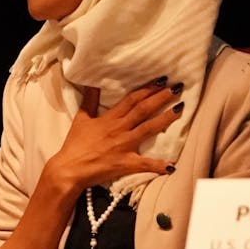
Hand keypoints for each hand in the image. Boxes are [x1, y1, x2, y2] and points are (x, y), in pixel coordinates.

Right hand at [43, 80, 183, 191]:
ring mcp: (124, 146)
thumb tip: (92, 84)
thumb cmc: (75, 145)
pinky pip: (144, 164)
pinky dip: (158, 165)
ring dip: (165, 119)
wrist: (69, 169)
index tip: (161, 80)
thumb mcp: (81, 119)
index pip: (131, 100)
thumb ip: (89, 101)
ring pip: (148, 129)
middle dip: (161, 97)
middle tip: (177, 87)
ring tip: (180, 108)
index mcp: (109, 119)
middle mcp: (119, 129)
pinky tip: (172, 165)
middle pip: (143, 110)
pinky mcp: (125, 163)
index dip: (147, 89)